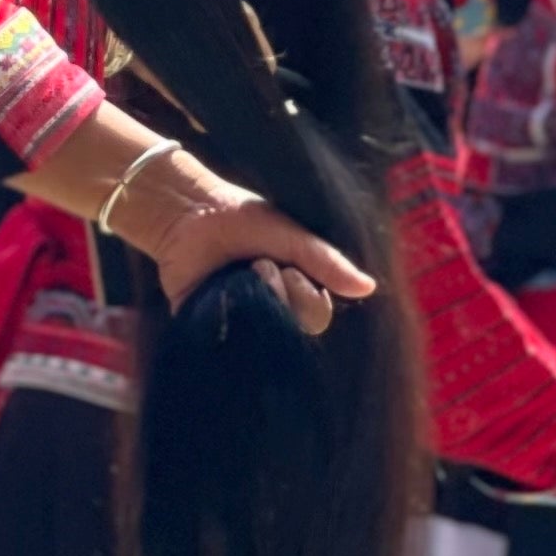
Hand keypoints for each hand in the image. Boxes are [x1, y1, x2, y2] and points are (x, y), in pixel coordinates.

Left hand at [140, 174, 382, 334]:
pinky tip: (225, 302)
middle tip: (259, 266)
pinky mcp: (209, 326)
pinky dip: (229, 325)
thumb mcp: (290, 234)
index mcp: (295, 287)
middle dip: (281, 297)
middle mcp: (272, 308)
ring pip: (265, 339)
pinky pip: (227, 344)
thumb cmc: (241, 217)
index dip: (305, 296)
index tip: (287, 267)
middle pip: (294, 330)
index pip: (317, 315)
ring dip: (256, 307)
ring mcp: (242, 319)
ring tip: (241, 274)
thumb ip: (327, 262)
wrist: (187, 211)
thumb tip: (369, 288)